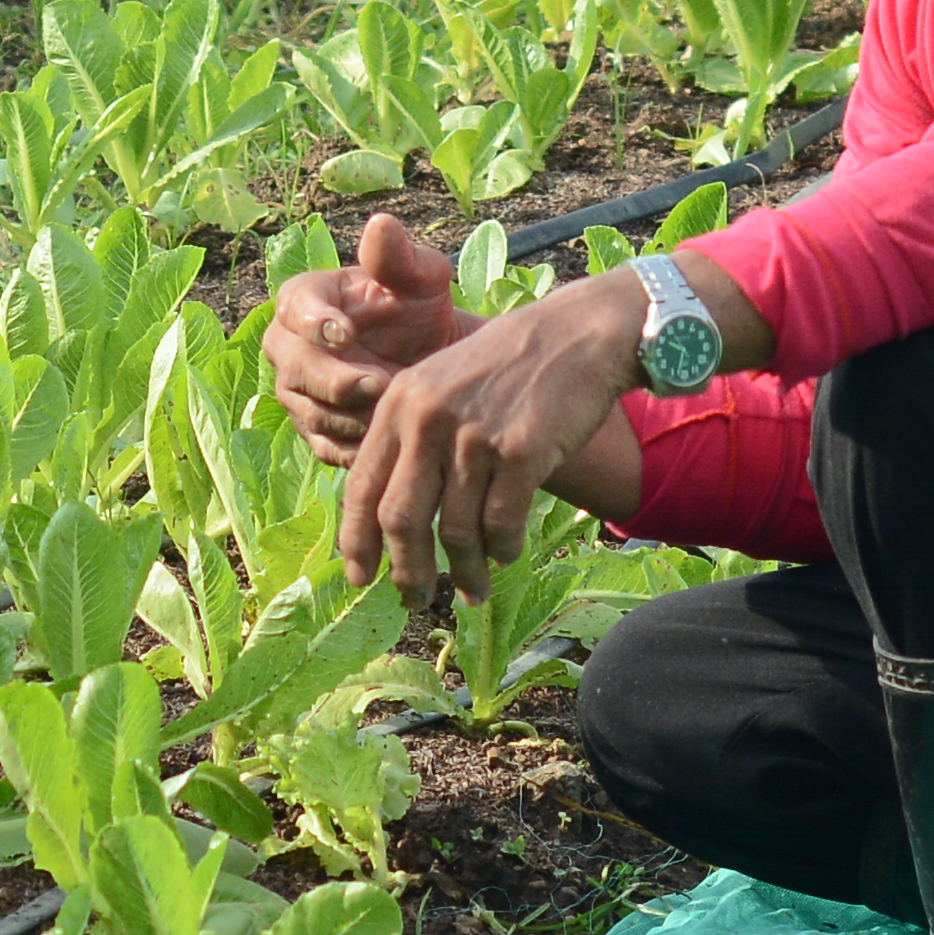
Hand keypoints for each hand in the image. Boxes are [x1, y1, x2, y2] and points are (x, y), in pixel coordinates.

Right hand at [264, 208, 463, 463]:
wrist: (433, 359)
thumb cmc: (419, 307)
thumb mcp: (421, 277)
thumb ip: (399, 256)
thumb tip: (380, 224)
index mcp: (304, 299)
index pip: (295, 309)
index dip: (315, 322)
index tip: (346, 332)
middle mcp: (288, 348)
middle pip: (295, 369)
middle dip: (336, 380)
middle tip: (381, 383)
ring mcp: (298, 394)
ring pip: (312, 413)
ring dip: (353, 417)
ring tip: (396, 410)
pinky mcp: (316, 433)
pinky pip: (327, 447)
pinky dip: (356, 446)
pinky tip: (389, 436)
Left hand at [334, 271, 654, 604]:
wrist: (577, 335)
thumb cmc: (507, 368)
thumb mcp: (440, 385)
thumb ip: (410, 439)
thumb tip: (387, 519)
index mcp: (398, 404)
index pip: (360, 487)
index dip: (356, 541)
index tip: (360, 577)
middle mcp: (428, 419)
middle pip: (400, 519)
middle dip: (407, 571)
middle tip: (415, 598)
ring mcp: (475, 436)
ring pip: (456, 531)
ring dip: (466, 572)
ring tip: (473, 591)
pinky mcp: (521, 452)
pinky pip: (502, 524)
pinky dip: (502, 549)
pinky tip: (505, 554)